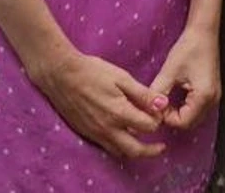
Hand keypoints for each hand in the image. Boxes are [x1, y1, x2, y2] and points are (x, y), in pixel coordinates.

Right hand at [32, 51, 164, 158]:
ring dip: (134, 150)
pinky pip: (106, 147)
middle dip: (151, 150)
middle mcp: (108, 129)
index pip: (148, 127)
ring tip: (143, 143)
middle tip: (160, 147)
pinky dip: (119, 146)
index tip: (158, 114)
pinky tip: (123, 135)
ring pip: (120, 152)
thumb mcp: (122, 78)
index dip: (157, 121)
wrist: (61, 75)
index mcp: (119, 113)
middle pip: (135, 150)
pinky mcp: (86, 133)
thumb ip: (143, 94)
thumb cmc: (93, 72)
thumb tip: (163, 105)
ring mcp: (95, 133)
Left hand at [146, 27, 220, 131]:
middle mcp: (213, 101)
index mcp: (204, 97)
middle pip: (189, 123)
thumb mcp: (169, 70)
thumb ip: (158, 92)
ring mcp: (214, 97)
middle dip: (172, 117)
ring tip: (166, 98)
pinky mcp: (212, 92)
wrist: (204, 32)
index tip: (156, 105)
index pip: (182, 123)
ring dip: (178, 113)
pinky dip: (185, 107)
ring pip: (193, 117)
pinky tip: (175, 96)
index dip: (166, 118)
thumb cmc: (188, 48)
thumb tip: (150, 110)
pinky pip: (197, 109)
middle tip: (159, 102)